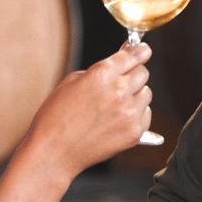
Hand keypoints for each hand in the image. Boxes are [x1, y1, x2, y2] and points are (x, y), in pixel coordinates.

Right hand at [26, 43, 153, 173]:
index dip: (140, 51)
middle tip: (121, 82)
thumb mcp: (73, 82)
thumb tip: (123, 56)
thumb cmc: (57, 115)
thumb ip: (100, 69)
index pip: (134, 55)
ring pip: (146, 94)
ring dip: (135, 95)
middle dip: (134, 74)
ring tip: (114, 105)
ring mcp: (129, 113)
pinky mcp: (134, 132)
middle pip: (144, 73)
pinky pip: (146, 114)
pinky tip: (117, 119)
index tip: (143, 51)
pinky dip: (136, 114)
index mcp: (102, 74)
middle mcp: (119, 91)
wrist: (54, 151)